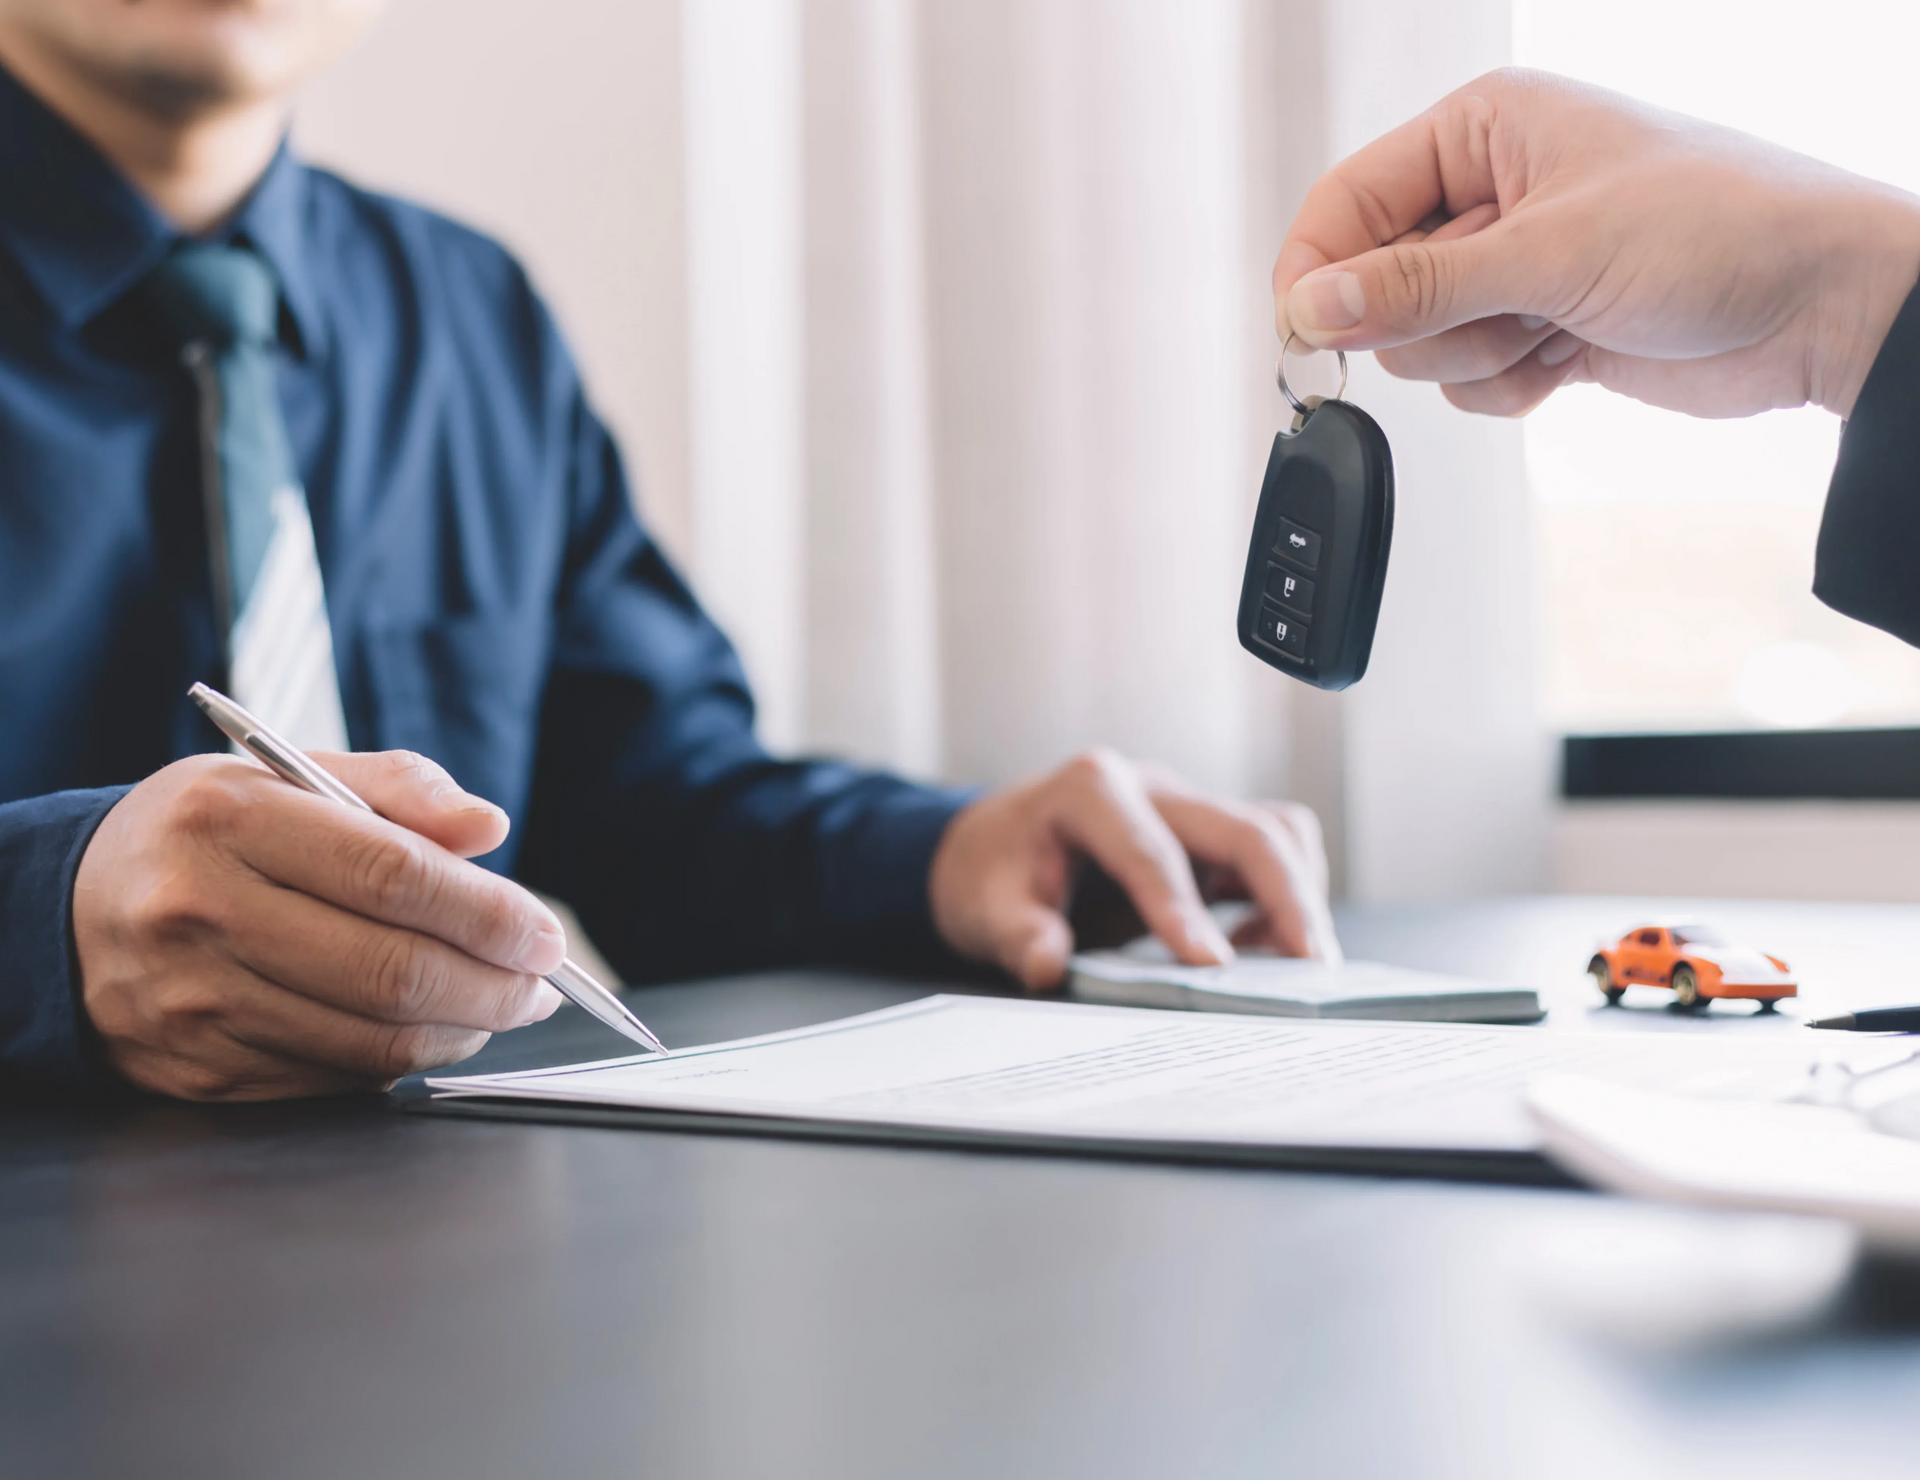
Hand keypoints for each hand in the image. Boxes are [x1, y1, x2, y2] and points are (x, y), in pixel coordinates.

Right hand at [74, 751, 566, 1100]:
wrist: (71, 909)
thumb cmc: (207, 834)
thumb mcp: (287, 775)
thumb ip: (397, 789)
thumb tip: (487, 828)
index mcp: (231, 819)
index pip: (393, 876)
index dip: (489, 914)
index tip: (544, 934)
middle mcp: (202, 911)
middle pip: (391, 971)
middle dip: (494, 986)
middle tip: (540, 984)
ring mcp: (194, 1001)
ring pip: (370, 1039)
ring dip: (461, 1032)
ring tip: (498, 1005)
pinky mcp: (198, 1069)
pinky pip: (332, 1078)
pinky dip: (399, 1061)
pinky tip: (427, 1031)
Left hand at [928, 749, 1339, 991]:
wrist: (994, 847)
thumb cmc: (994, 870)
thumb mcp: (985, 905)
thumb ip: (1017, 933)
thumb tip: (1046, 963)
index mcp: (1090, 789)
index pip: (1149, 848)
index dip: (1182, 907)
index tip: (1210, 965)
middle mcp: (1153, 788)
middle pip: (1243, 828)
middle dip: (1285, 895)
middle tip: (1310, 966)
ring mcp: (1188, 809)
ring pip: (1275, 831)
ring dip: (1299, 894)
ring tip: (1297, 965)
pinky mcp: (1209, 839)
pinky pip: (1273, 853)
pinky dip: (1285, 899)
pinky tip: (1259, 952)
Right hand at [1272, 68, 1919, 419]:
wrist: (1820, 306)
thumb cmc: (1721, 228)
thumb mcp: (1549, 252)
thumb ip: (1417, 287)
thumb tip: (1313, 304)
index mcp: (1485, 130)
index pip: (1350, 200)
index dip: (1318, 269)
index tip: (1306, 332)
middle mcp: (1491, 195)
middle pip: (1377, 284)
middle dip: (1432, 319)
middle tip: (1502, 309)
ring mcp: (1515, 267)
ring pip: (1423, 343)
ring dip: (1482, 355)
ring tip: (1557, 324)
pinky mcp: (1539, 329)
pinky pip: (1469, 382)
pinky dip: (1511, 385)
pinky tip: (1572, 354)